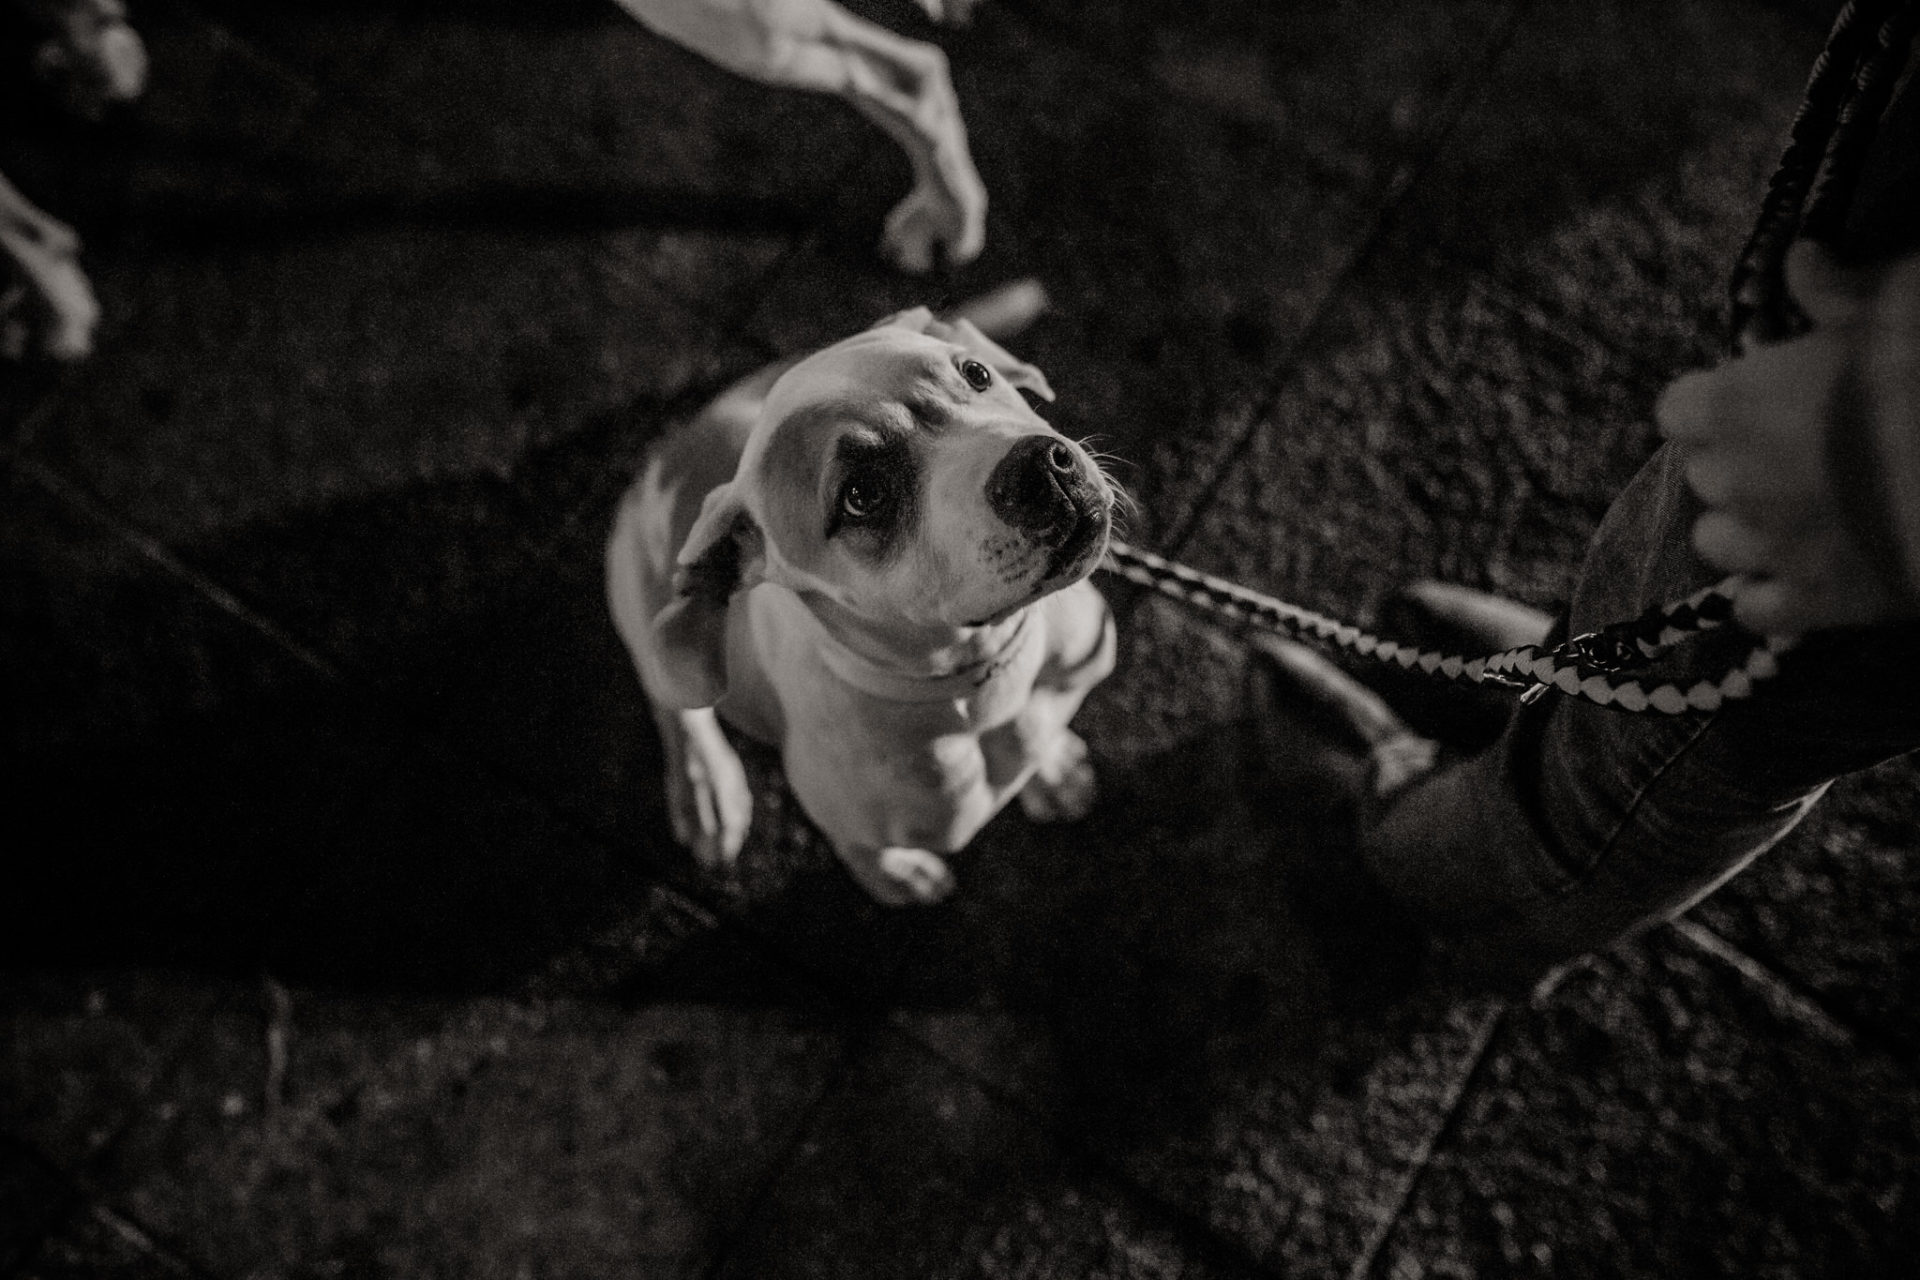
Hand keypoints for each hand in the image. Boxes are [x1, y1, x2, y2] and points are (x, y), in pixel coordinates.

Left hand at [1656, 242, 1915, 633]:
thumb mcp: (1899, 306)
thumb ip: (1841, 290)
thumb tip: (1802, 260)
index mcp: (1735, 403)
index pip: (1679, 410)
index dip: (1717, 406)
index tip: (1758, 400)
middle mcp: (1732, 480)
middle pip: (1702, 475)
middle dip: (1739, 465)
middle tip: (1801, 453)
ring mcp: (1766, 547)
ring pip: (1716, 543)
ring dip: (1748, 531)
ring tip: (1803, 514)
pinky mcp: (1811, 605)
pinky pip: (1756, 610)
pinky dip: (1774, 597)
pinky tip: (1810, 575)